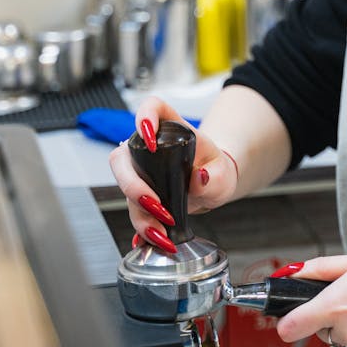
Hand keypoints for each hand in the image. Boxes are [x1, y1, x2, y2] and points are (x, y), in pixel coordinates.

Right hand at [108, 95, 239, 247]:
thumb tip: (200, 179)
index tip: (150, 139)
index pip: (151, 107)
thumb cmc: (215, 170)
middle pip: (122, 157)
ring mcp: (140, 171)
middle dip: (132, 184)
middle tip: (155, 204)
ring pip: (123, 188)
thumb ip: (216, 176)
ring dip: (139, 213)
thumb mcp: (223, 172)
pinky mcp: (138, 195)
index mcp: (171, 128)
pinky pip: (132, 210)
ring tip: (161, 232)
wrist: (211, 185)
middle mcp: (148, 147)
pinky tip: (154, 239)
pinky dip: (143, 227)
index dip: (144, 117)